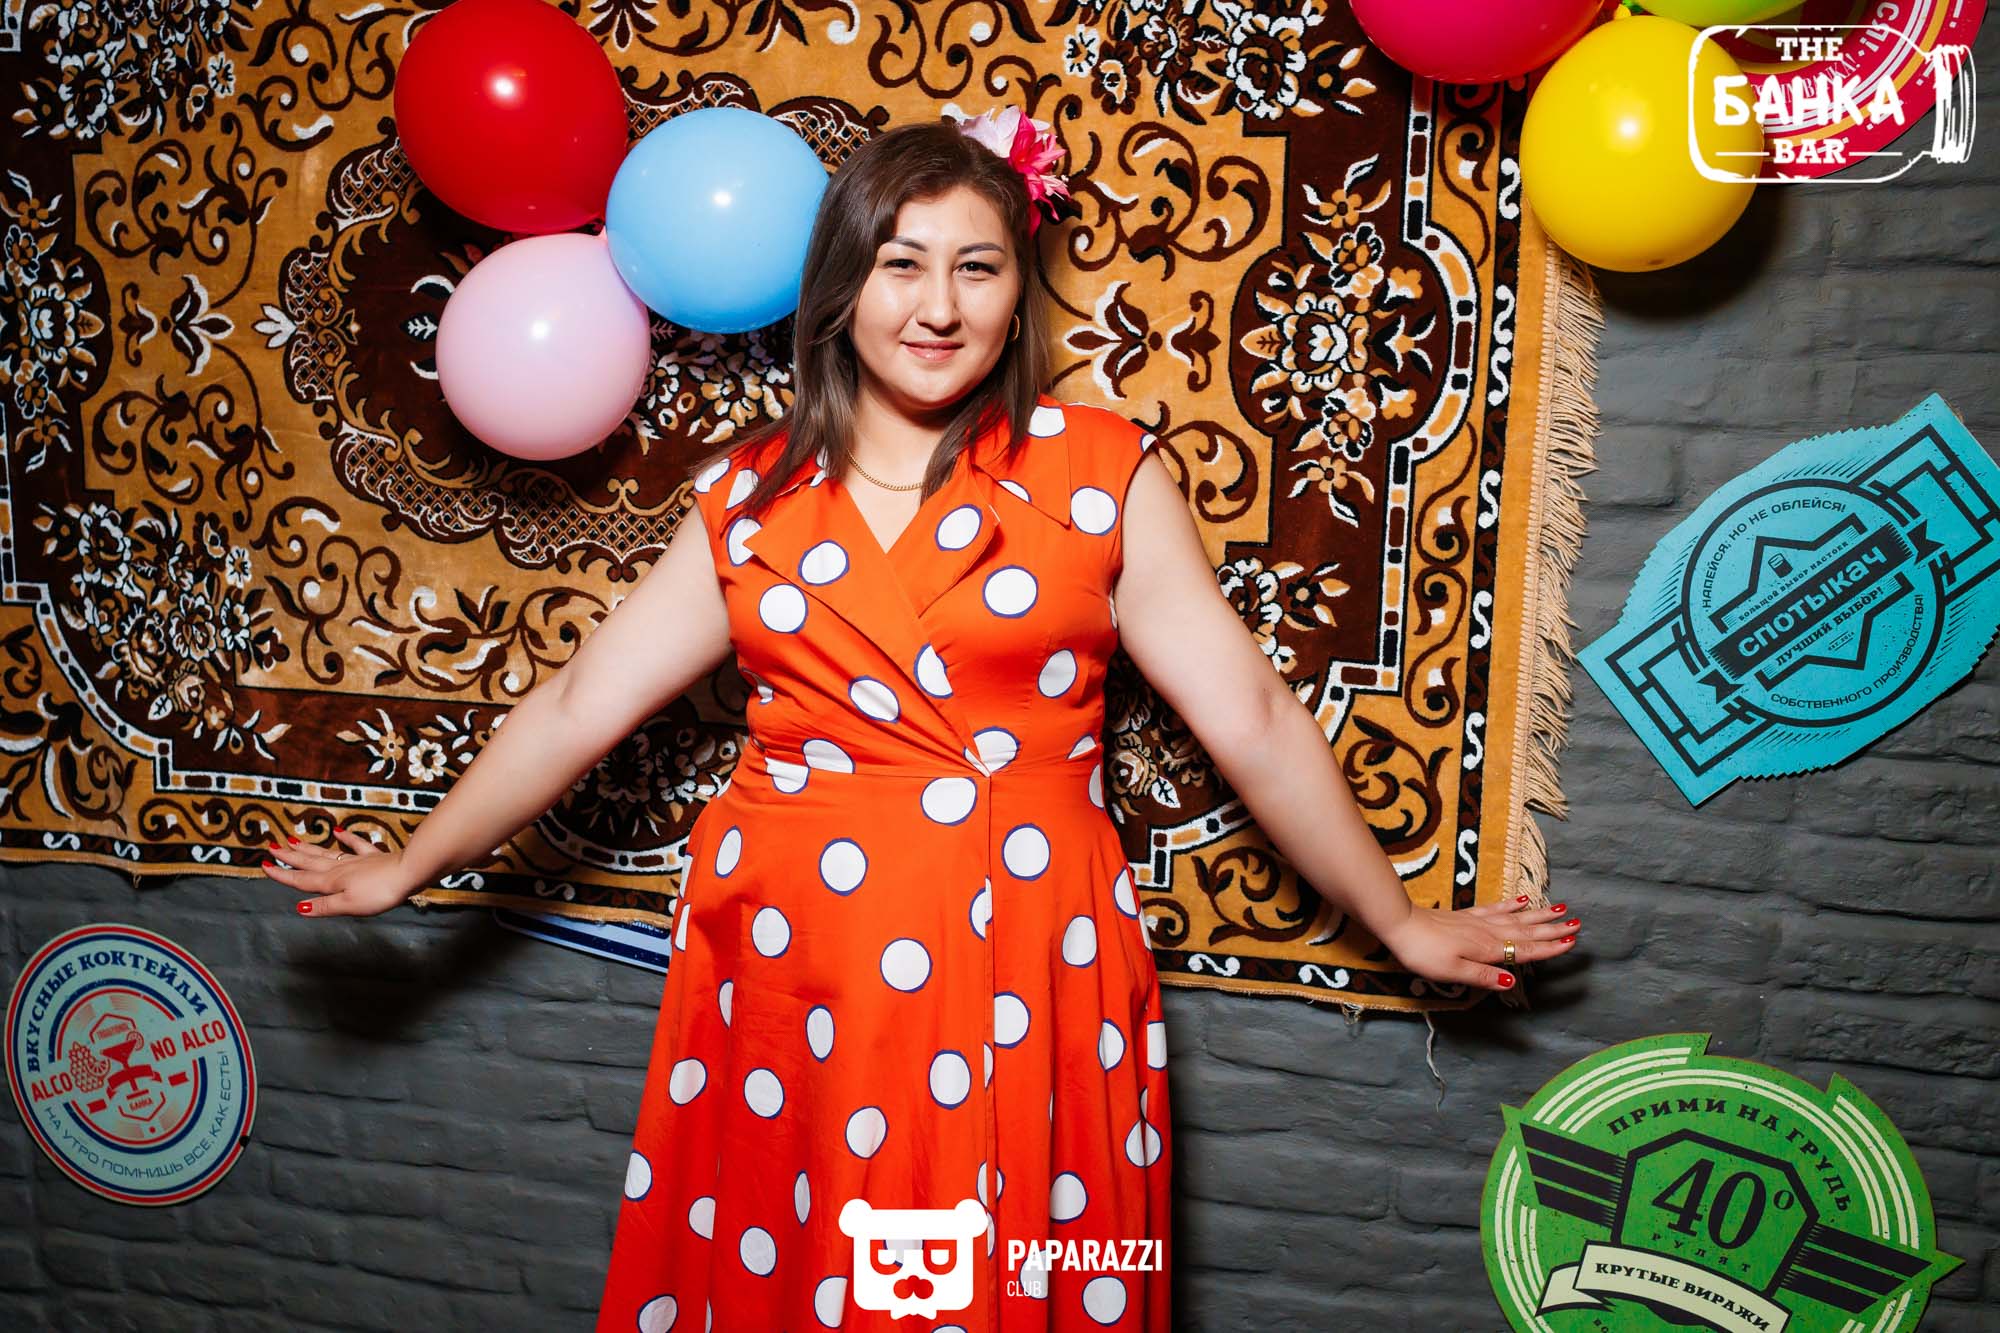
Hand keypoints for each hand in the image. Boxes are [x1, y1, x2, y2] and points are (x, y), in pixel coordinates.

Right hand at [260, 828, 419, 917]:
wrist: (409, 872)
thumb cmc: (380, 892)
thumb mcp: (348, 905)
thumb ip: (324, 906)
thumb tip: (299, 907)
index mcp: (332, 882)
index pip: (302, 880)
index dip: (282, 875)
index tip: (263, 865)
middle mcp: (340, 869)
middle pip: (310, 863)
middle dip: (290, 857)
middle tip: (272, 846)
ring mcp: (357, 861)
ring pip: (327, 853)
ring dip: (309, 848)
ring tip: (293, 840)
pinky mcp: (374, 857)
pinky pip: (356, 844)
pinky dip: (345, 837)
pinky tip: (337, 830)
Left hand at [1377, 896, 1578, 991]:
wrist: (1400, 924)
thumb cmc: (1423, 953)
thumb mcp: (1452, 972)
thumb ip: (1483, 977)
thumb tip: (1512, 983)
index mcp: (1487, 949)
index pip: (1524, 950)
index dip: (1548, 948)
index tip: (1572, 942)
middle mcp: (1487, 932)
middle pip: (1526, 932)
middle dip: (1552, 929)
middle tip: (1577, 922)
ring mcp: (1477, 921)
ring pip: (1516, 918)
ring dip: (1539, 915)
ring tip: (1559, 909)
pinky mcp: (1466, 915)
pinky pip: (1496, 908)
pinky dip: (1512, 905)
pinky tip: (1522, 900)